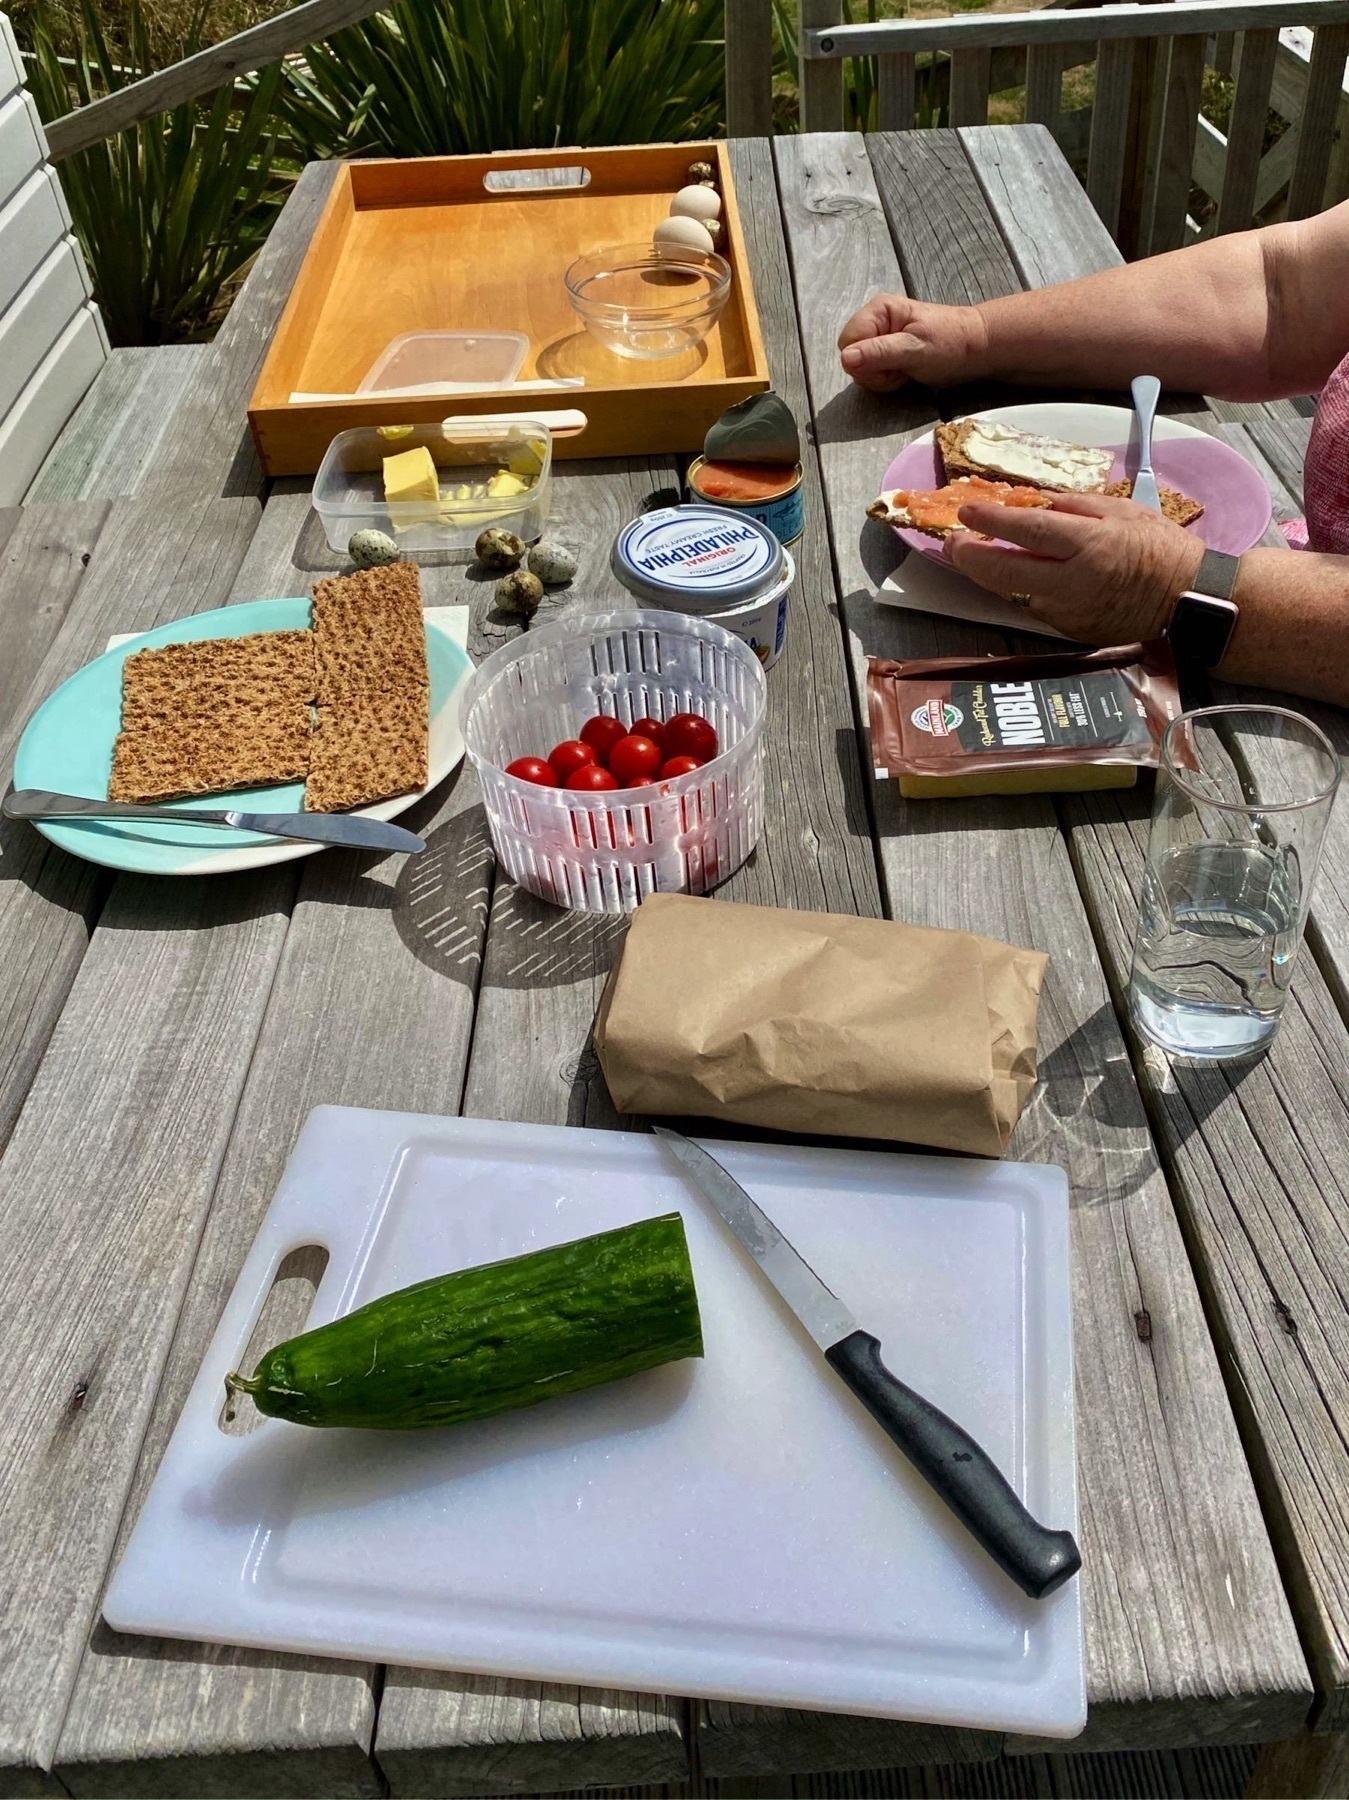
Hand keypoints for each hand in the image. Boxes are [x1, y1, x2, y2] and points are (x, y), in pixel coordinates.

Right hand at [838, 294, 989, 391]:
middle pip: (851, 357)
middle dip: (873, 372)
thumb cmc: (950, 343)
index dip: (863, 361)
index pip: (847, 343)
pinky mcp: (885, 353)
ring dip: (881, 378)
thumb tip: (846, 358)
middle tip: (900, 368)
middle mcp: (875, 321)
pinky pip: (872, 373)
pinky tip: (905, 373)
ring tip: (905, 370)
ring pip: (860, 369)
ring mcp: (879, 338)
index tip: (889, 364)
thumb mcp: (914, 349)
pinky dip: (887, 380)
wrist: (975, 348)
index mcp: (879, 311)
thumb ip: (879, 353)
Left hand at [947, 493, 1205, 642]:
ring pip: (1014, 594)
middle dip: (970, 558)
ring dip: (990, 576)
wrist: (1188, 600)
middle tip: (953, 543)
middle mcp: (1073, 583)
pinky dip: (1021, 591)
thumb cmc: (1161, 548)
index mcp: (1089, 545)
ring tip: (974, 556)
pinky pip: (1035, 607)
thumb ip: (1076, 507)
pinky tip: (1015, 576)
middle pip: (1005, 573)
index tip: (966, 512)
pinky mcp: (1071, 631)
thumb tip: (1037, 505)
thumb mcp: (1123, 511)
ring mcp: (1069, 612)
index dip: (990, 522)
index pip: (1026, 532)